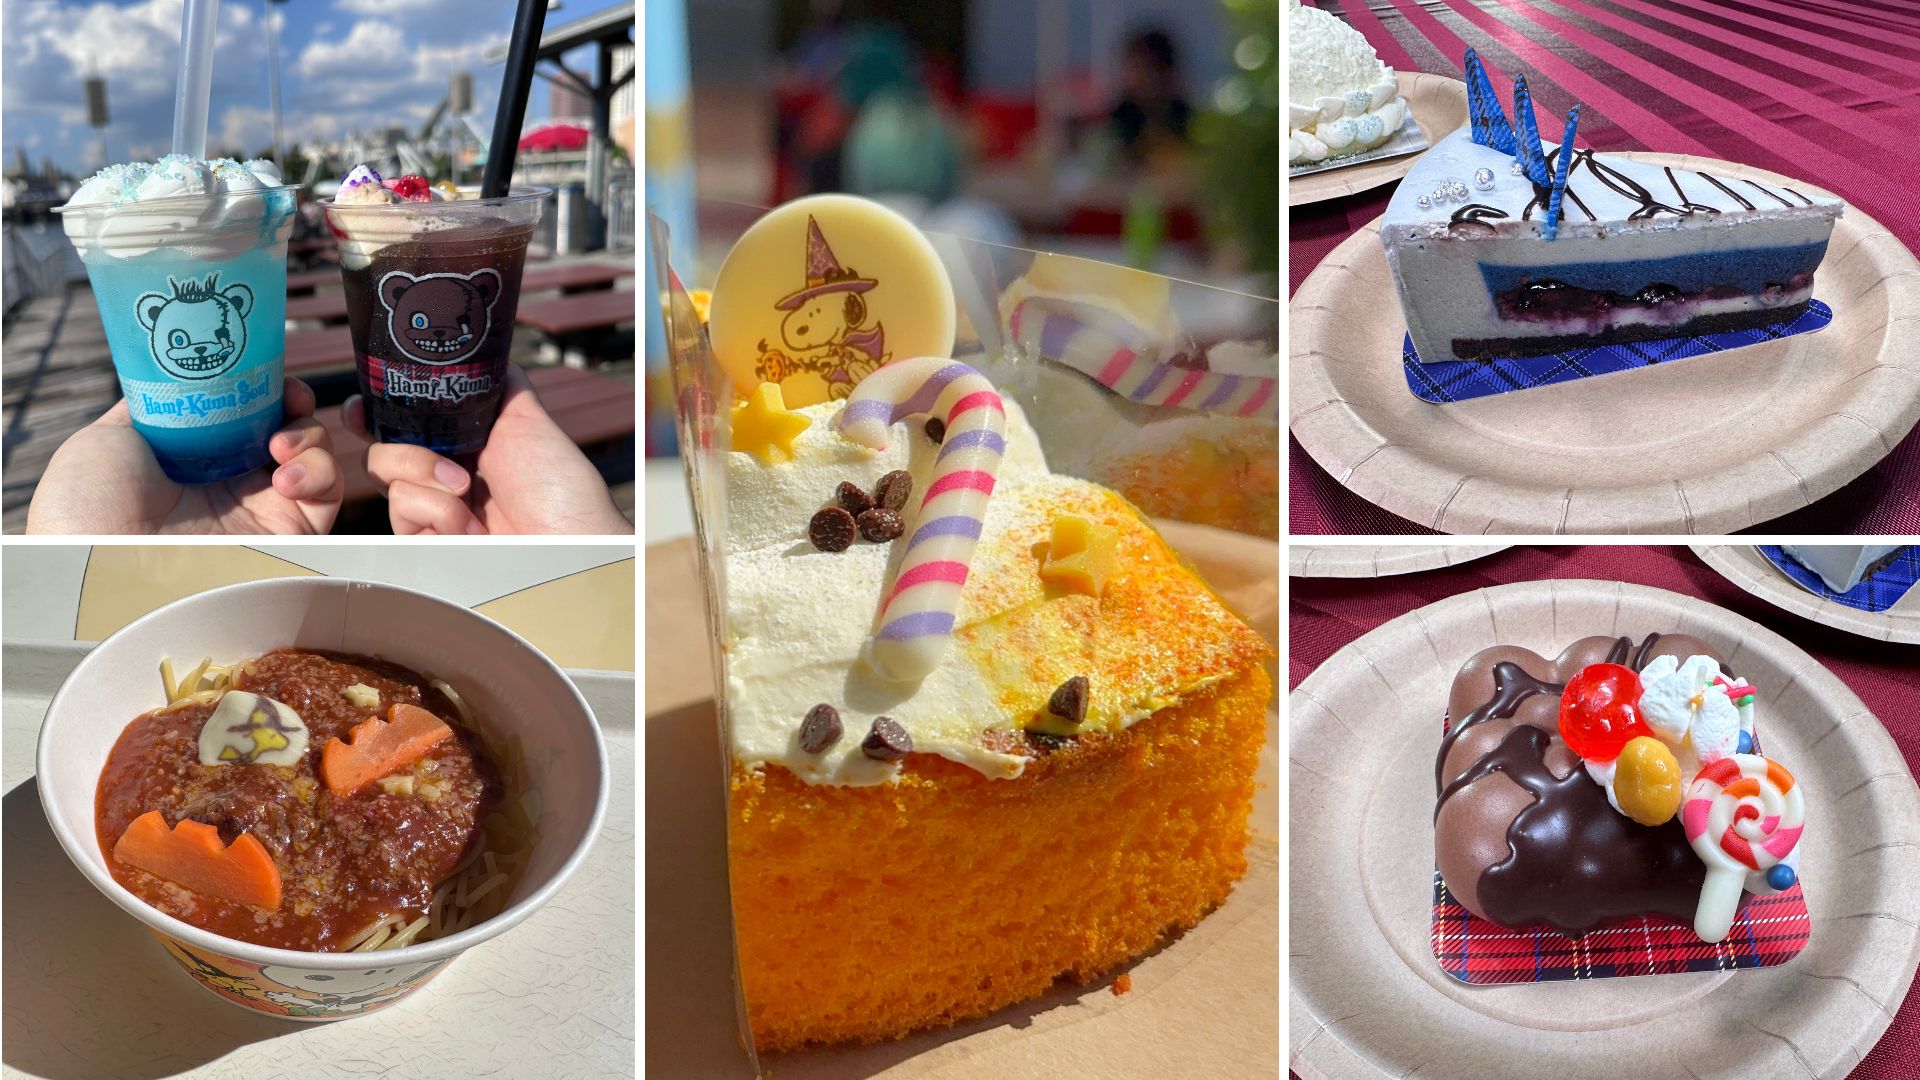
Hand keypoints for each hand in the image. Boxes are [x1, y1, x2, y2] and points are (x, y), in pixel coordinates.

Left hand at [26, 379, 342, 534]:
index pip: (244, 411)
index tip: (265, 370)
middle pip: (285, 424)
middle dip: (295, 402)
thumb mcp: (109, 435)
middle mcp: (229, 479)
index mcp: (191, 454)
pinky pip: (327, 493)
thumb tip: (181, 374)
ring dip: (310, 435)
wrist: (101, 556)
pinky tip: (286, 476)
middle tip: (289, 396)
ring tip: (280, 445)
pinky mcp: (287, 533)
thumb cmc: (88, 503)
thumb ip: (156, 405)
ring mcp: (260, 506)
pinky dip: (320, 472)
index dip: (261, 386)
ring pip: (314, 454)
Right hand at [345, 365, 631, 534]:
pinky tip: (471, 526)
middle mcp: (442, 474)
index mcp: (462, 443)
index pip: (405, 425)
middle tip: (452, 465)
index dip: (376, 414)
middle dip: (404, 449)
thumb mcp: (527, 419)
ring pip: (387, 476)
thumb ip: (497, 384)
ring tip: (472, 493)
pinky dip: (438, 512)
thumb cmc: (559, 485)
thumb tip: (482, 349)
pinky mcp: (427, 539)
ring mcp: (433, 509)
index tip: (360, 409)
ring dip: (430, 479)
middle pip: (382, 447)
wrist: (569, 538)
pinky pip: (402, 509)